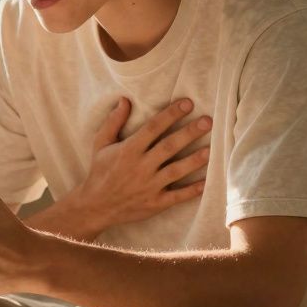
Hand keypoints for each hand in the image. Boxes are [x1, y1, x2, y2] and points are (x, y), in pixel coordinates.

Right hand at [65, 97, 210, 231]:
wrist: (95, 206)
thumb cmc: (100, 171)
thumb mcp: (100, 144)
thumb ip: (113, 122)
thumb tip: (125, 100)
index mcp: (128, 150)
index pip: (153, 128)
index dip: (171, 114)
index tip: (187, 103)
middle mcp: (140, 167)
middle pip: (169, 147)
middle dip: (189, 133)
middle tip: (207, 121)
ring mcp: (149, 186)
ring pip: (176, 170)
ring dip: (194, 160)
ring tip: (211, 150)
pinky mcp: (155, 203)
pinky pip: (177, 196)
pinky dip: (192, 191)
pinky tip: (207, 182)